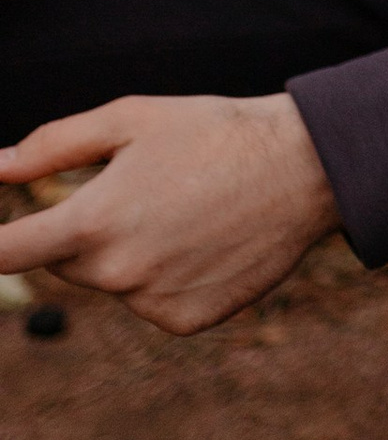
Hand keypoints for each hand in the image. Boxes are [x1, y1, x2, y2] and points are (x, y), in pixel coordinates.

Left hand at [0, 93, 339, 333]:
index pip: (8, 253)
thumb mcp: (131, 118)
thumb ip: (51, 146)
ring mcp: (152, 303)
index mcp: (95, 220)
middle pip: (65, 261)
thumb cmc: (212, 131)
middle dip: (85, 230)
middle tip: (142, 189)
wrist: (305, 169)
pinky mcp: (185, 321)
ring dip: (129, 253)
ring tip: (186, 210)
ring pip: (113, 280)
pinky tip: (205, 241)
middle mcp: (118, 272)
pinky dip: (167, 277)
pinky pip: (152, 302)